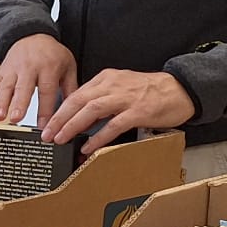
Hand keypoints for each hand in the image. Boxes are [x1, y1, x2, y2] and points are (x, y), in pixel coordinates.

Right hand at [0, 34, 77, 124]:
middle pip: (23, 88)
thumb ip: (71, 88)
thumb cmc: (51, 54)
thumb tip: (75, 111)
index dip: (45, 109)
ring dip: (0, 102)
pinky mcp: (0, 72)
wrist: (32, 35)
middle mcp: (28, 68)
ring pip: (4, 87)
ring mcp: (12, 70)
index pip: (47, 90)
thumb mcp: (68, 66)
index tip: (44, 126)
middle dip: (19, 104)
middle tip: (17, 119)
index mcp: (48, 67)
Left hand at [42, 70, 194, 154]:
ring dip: (73, 126)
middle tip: (47, 135)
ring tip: (61, 139)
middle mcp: (112, 85)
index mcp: (106, 79)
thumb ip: (100, 98)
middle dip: (59, 119)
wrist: (179, 89)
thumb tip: (78, 117)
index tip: (48, 124)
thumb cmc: (149, 91)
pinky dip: (99, 136)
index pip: (76, 94)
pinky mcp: (138, 111)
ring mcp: (126, 98)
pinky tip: (88, 147)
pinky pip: (114, 124)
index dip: (59, 110)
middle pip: (78, 100)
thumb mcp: (120, 88)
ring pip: (91, 110)